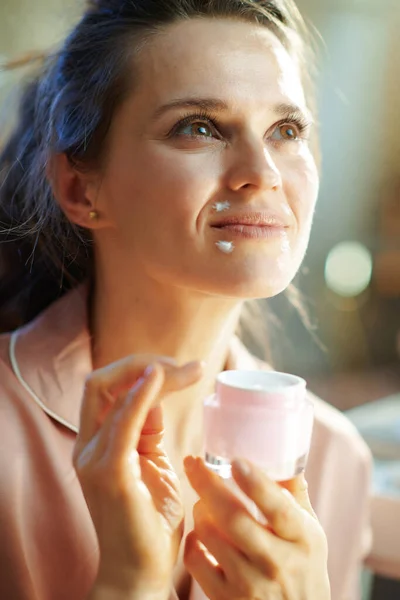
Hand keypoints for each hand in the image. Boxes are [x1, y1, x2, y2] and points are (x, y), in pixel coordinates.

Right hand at [73, 356, 202, 599]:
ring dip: (153, 374)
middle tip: (184, 366)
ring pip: (112, 392)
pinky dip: (141, 394)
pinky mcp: (110, 472)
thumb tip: (157, 392)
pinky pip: (123, 421)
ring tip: (187, 370)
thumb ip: (147, 429)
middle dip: (142, 364)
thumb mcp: (151, 463)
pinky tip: (161, 378)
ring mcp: (94, 458)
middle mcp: (88, 445)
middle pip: (102, 381)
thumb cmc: (150, 520)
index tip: (179, 369)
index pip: (107, 387)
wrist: (139, 572)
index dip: (140, 369)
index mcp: (96, 442)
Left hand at [184, 457, 329, 599]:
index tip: (236, 460)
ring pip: (210, 536)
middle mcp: (276, 562)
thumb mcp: (311, 531)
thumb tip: (284, 451)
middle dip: (208, 485)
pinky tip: (199, 534)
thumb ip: (294, 493)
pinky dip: (192, 542)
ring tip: (202, 501)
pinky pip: (196, 562)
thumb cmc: (304, 566)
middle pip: (234, 519)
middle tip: (193, 463)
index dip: (256, 483)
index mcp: (301, 538)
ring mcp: (251, 585)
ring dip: (200, 511)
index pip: (278, 508)